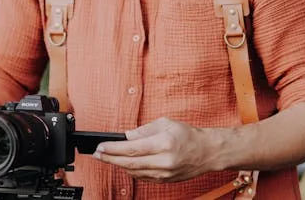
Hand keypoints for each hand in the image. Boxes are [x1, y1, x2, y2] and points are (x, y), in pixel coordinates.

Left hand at [92, 117, 217, 182]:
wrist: (207, 152)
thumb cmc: (187, 135)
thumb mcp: (166, 123)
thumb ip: (144, 130)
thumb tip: (127, 136)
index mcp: (164, 143)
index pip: (132, 148)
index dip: (114, 148)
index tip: (101, 146)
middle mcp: (164, 160)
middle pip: (130, 163)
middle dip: (110, 159)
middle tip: (98, 154)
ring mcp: (164, 173)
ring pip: (134, 172)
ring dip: (118, 165)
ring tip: (107, 158)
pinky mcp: (165, 180)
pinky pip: (143, 177)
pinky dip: (131, 171)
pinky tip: (123, 164)